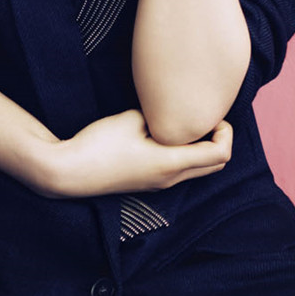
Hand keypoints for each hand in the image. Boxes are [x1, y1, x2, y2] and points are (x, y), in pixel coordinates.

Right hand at [45, 108, 231, 197]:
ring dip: (202, 148)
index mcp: (171, 164)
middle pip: (216, 165)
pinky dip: (186, 154)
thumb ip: (160, 115)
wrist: (69, 172)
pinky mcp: (148, 183)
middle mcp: (170, 179)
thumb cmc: (99, 144)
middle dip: (218, 140)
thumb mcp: (132, 119)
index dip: (225, 132)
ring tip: (184, 124)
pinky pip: (181, 171)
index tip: (211, 114)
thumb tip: (174, 111)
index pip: (220, 154)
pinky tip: (166, 135)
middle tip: (204, 117)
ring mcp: (159, 184)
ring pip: (198, 169)